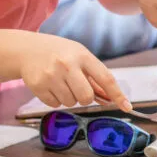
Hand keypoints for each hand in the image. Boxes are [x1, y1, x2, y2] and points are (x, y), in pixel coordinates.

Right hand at [16, 32, 131, 111]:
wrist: (28, 49)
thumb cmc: (61, 54)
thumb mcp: (80, 57)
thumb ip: (95, 77)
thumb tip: (110, 99)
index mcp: (83, 56)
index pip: (105, 78)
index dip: (118, 94)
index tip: (127, 106)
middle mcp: (68, 65)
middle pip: (86, 97)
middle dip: (85, 98)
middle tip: (78, 88)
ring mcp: (51, 75)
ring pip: (70, 103)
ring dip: (69, 98)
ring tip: (61, 82)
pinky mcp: (38, 85)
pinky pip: (55, 105)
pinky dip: (55, 99)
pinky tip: (51, 85)